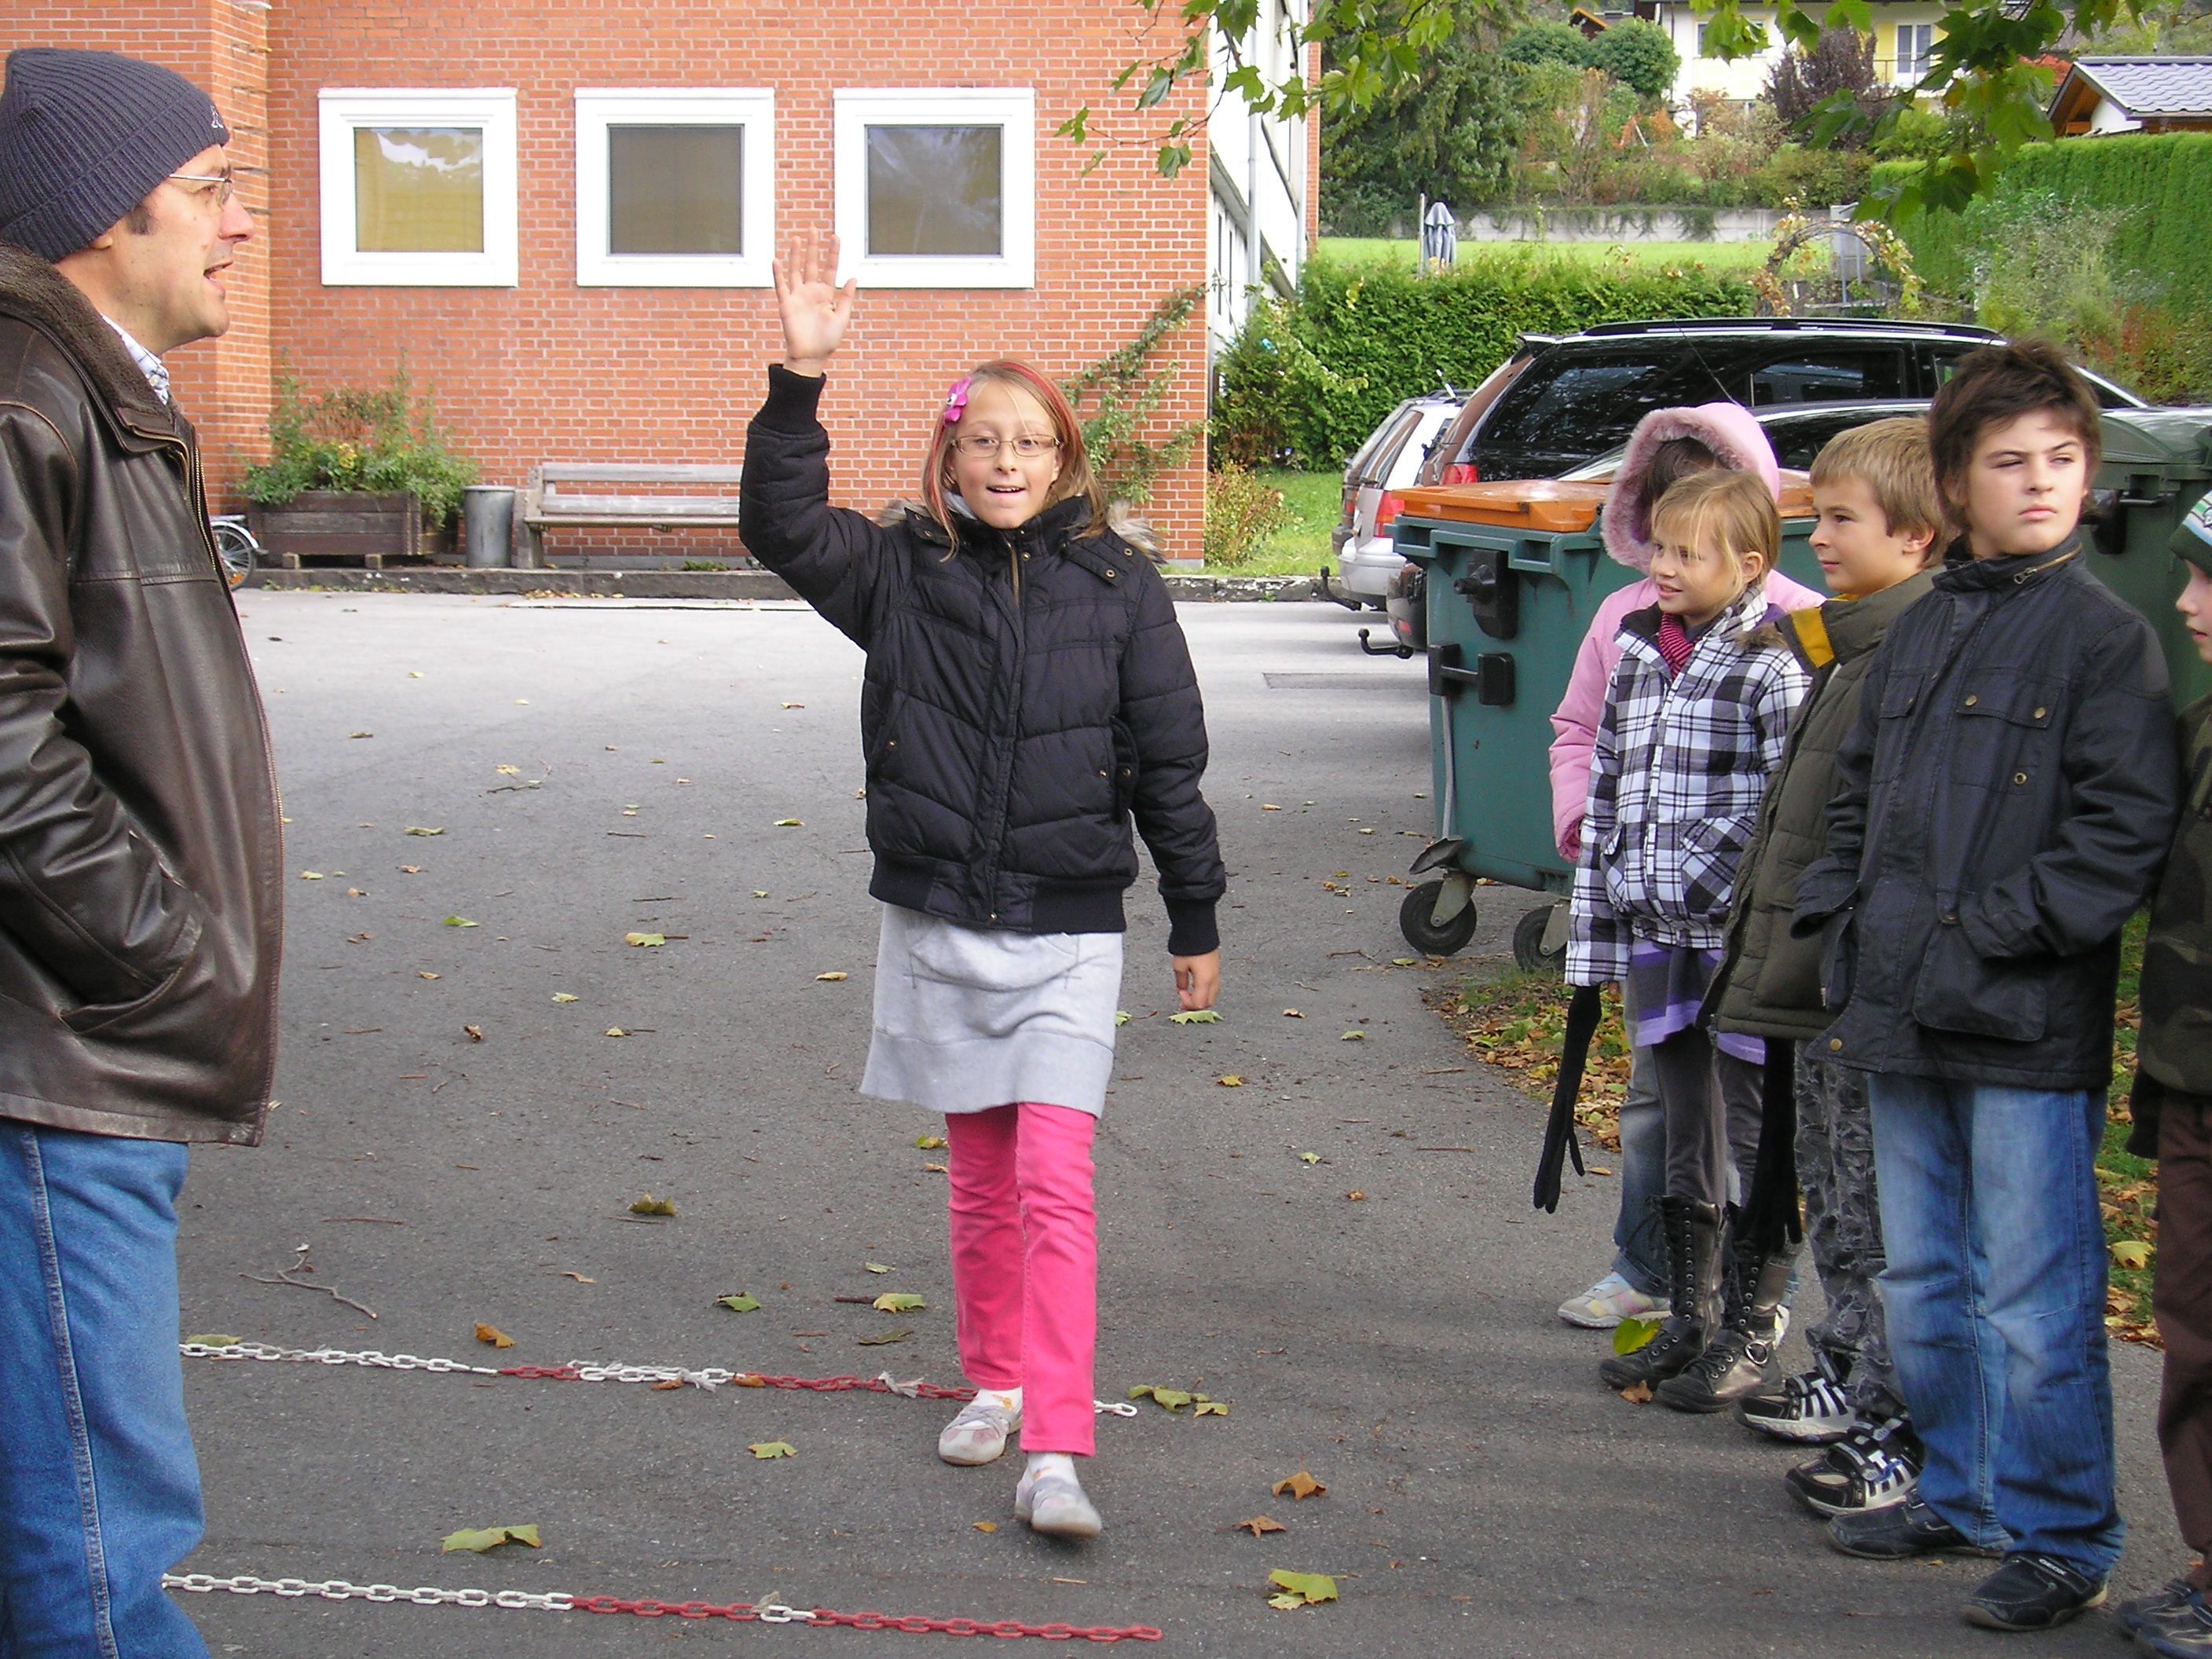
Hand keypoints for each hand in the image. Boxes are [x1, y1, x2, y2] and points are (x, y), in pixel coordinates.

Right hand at [772, 230, 856, 375]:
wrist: (811, 356)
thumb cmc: (828, 340)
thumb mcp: (842, 318)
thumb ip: (846, 297)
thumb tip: (853, 276)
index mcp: (826, 294)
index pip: (830, 268)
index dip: (833, 253)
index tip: (836, 236)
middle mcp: (811, 291)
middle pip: (811, 264)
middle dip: (813, 247)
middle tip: (813, 228)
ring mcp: (798, 296)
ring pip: (796, 270)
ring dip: (796, 255)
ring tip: (797, 238)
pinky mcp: (786, 304)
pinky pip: (781, 286)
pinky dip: (778, 273)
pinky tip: (776, 260)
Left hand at [1172, 950, 1219, 1011]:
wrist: (1199, 929)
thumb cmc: (1189, 946)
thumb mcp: (1179, 966)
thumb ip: (1181, 981)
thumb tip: (1181, 989)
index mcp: (1205, 981)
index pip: (1199, 1004)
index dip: (1188, 1004)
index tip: (1180, 994)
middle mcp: (1213, 979)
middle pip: (1207, 1002)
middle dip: (1195, 1005)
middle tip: (1183, 1001)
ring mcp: (1216, 973)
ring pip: (1211, 994)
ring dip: (1200, 997)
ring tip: (1188, 993)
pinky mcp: (1216, 968)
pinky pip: (1212, 985)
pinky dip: (1204, 990)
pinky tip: (1194, 985)